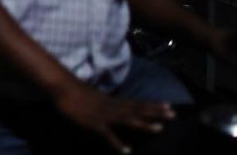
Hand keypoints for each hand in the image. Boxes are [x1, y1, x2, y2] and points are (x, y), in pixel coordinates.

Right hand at [55, 83, 174, 153]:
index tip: (169, 105)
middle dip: (155, 112)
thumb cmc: (76, 92)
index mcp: (113, 101)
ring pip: (128, 119)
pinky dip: (117, 143)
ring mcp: (104, 115)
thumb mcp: (95, 97)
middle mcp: (112, 106)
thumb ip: (106, 104)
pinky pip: (108, 135)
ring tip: (159, 129)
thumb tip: (114, 107)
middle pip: (137, 109)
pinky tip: (127, 151)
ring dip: (144, 124)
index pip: (137, 102)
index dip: (153, 105)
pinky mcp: (94, 123)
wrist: (63, 88)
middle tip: (173, 114)